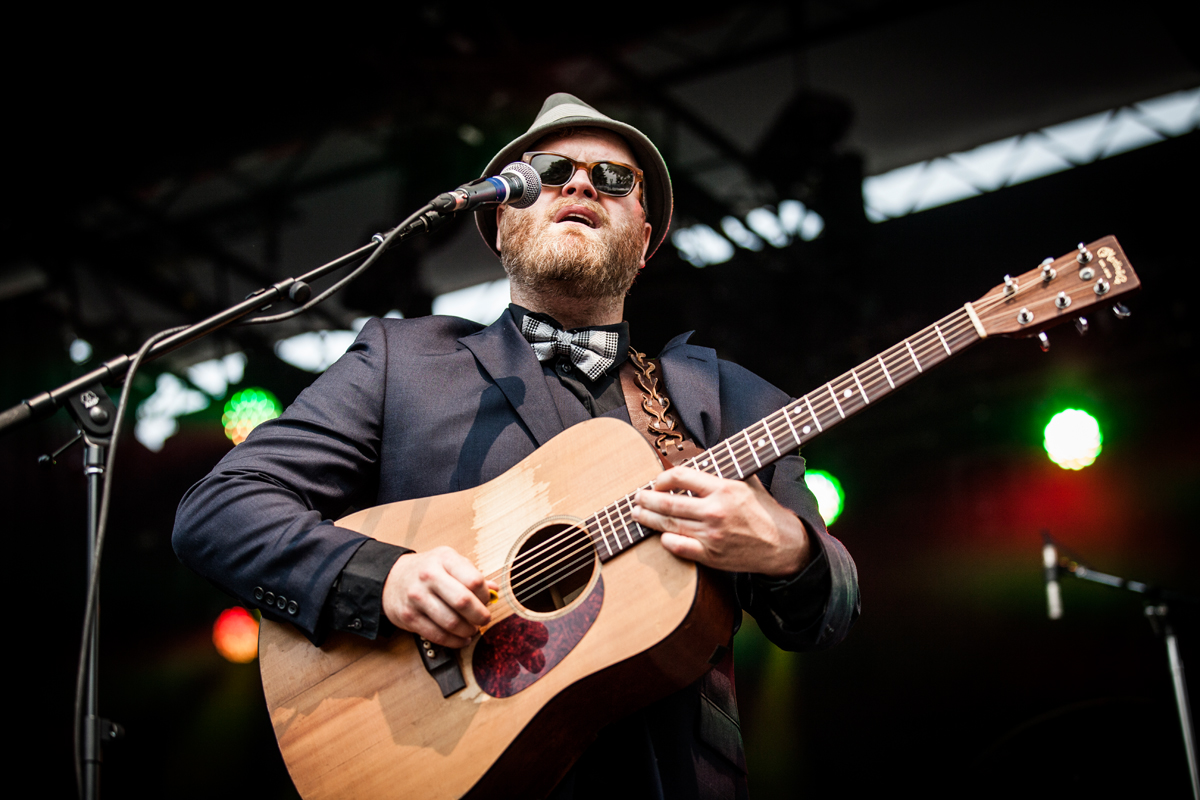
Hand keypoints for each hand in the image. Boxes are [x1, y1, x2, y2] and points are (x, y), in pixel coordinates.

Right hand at [382, 546, 497, 647]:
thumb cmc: (427, 570)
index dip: (485, 596)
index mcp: (444, 559)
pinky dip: (453, 641)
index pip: (474, 580)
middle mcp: (429, 576)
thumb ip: (472, 575)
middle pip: (463, 601)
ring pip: (451, 622)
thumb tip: (495, 590)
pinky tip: (460, 639)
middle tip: (484, 620)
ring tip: (472, 630)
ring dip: (467, 631)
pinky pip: (437, 635)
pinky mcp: (409, 617)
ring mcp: (417, 597)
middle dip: (480, 616)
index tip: (487, 602)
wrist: (392, 578)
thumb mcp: (449, 562)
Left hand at [631, 467, 810, 576]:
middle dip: (646, 500)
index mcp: (724, 488)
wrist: (781, 545)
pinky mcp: (712, 556)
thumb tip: (698, 456)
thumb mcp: (747, 481)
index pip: (681, 477)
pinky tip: (660, 536)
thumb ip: (723, 470)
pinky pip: (680, 548)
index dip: (662, 478)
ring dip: (649, 519)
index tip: (656, 481)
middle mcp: (715, 511)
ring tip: (637, 514)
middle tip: (636, 497)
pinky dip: (667, 542)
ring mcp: (712, 535)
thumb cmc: (763, 510)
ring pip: (670, 526)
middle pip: (669, 504)